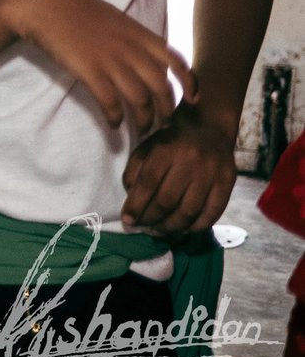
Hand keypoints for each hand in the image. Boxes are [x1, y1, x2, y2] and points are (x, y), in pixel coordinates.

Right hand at [2, 0, 189, 134]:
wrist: (41, 5)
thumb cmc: (74, 9)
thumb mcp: (113, 17)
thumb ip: (134, 36)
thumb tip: (148, 55)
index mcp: (139, 33)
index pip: (177, 62)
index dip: (190, 84)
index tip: (192, 101)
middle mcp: (131, 48)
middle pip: (161, 87)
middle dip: (166, 111)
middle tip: (163, 125)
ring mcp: (110, 60)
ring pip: (140, 100)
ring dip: (144, 120)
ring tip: (141, 130)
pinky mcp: (89, 71)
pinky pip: (111, 102)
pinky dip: (115, 117)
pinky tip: (114, 124)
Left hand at [121, 103, 236, 236]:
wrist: (209, 126)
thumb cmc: (172, 140)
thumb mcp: (147, 147)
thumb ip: (135, 170)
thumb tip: (131, 199)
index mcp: (166, 150)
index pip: (148, 183)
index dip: (136, 205)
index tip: (128, 219)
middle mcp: (190, 162)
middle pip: (167, 200)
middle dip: (152, 218)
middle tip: (144, 226)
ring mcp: (211, 174)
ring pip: (189, 211)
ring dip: (172, 226)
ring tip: (160, 230)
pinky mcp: (227, 183)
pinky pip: (212, 213)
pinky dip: (197, 226)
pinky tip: (184, 229)